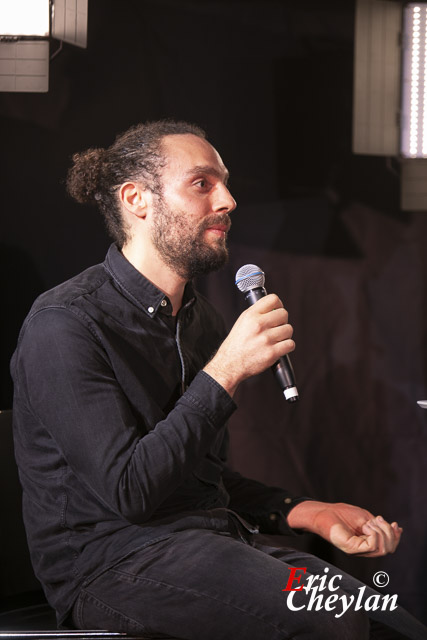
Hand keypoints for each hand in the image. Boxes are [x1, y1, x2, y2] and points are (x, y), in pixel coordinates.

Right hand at [204, 294, 294, 395]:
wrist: (230, 364)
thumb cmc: (237, 344)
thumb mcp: (242, 322)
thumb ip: (257, 313)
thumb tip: (274, 307)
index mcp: (251, 315)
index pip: (273, 299)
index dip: (278, 305)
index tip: (277, 310)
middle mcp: (258, 325)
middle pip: (284, 314)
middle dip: (282, 321)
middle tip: (276, 327)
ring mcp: (266, 339)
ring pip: (289, 329)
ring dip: (285, 335)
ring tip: (276, 339)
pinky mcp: (272, 353)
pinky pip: (290, 344)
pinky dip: (287, 346)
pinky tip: (279, 347)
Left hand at [287, 500, 401, 556]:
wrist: (323, 512)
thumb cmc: (341, 514)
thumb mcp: (366, 518)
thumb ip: (380, 526)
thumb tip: (398, 529)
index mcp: (367, 543)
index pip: (389, 547)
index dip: (396, 537)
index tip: (396, 524)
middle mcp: (363, 549)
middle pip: (388, 549)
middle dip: (389, 533)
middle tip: (378, 519)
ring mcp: (357, 550)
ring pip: (382, 549)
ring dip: (381, 532)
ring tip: (370, 522)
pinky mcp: (351, 549)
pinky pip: (372, 546)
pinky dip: (374, 534)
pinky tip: (367, 526)